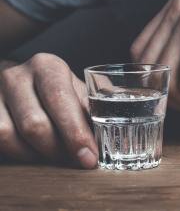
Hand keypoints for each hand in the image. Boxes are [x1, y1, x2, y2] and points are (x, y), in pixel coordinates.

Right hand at [0, 54, 97, 168]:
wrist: (19, 82)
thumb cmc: (56, 90)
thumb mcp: (77, 91)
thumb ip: (94, 107)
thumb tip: (121, 132)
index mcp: (48, 66)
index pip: (61, 100)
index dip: (75, 133)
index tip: (89, 156)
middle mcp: (17, 75)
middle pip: (35, 124)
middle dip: (59, 150)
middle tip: (76, 161)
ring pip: (10, 135)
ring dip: (36, 154)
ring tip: (55, 157)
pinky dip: (17, 153)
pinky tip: (33, 154)